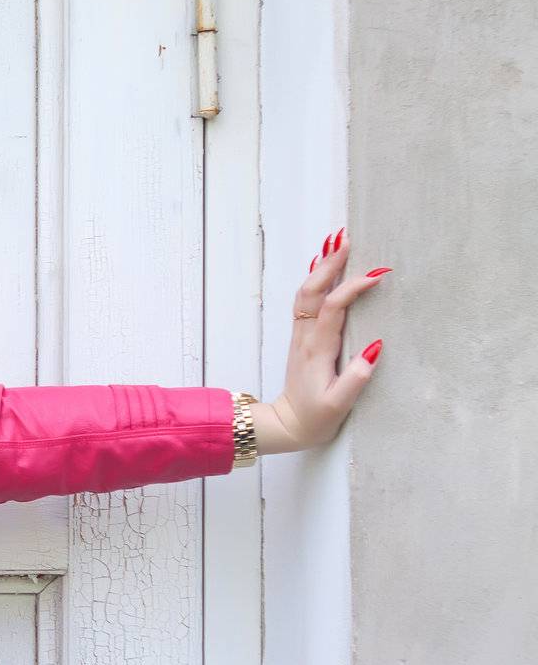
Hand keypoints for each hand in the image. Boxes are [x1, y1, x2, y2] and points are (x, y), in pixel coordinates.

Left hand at [262, 227, 390, 452]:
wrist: (286, 425)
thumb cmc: (314, 417)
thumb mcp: (338, 405)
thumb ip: (356, 379)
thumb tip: (376, 348)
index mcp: (316, 350)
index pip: (333, 309)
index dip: (352, 289)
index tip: (377, 274)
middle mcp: (305, 337)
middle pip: (312, 291)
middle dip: (329, 264)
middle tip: (346, 238)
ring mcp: (301, 336)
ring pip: (306, 293)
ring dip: (321, 267)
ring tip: (336, 243)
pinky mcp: (302, 338)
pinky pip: (305, 302)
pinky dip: (315, 281)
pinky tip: (322, 268)